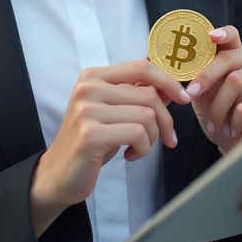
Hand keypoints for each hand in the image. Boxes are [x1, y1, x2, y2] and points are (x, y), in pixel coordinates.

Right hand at [30, 60, 189, 234]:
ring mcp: (87, 109)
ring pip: (146, 115)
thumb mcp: (114, 112)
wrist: (58, 173)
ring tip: (138, 147)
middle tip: (164, 138)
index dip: (168, 81)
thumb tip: (169, 86)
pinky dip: (143, 149)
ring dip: (152, 138)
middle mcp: (88, 87)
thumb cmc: (92, 142)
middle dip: (164, 121)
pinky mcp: (90, 134)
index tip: (182, 98)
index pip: (142, 67)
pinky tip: (130, 155)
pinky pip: (136, 134)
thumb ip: (137, 96)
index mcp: (93, 76)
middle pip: (149, 94)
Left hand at [182, 25, 241, 152]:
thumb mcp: (207, 92)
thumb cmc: (223, 117)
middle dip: (206, 81)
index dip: (223, 34)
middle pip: (230, 61)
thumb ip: (201, 72)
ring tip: (217, 124)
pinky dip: (235, 120)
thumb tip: (185, 58)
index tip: (211, 37)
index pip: (234, 36)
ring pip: (238, 84)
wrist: (239, 146)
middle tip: (190, 96)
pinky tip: (234, 128)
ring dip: (220, 109)